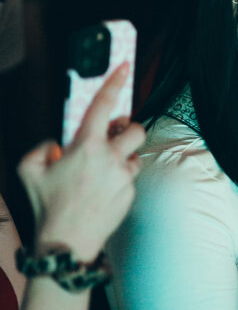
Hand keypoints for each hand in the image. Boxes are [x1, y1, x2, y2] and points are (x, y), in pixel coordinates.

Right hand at [17, 64, 144, 262]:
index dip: (115, 81)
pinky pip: (130, 178)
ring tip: (102, 169)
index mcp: (85, 146)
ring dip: (122, 157)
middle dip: (126, 129)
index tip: (124, 65)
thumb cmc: (47, 206)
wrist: (66, 244)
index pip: (103, 104)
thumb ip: (40, 147)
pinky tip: (101, 191)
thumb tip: (55, 143)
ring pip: (134, 155)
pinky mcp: (130, 194)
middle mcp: (109, 158)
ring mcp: (123, 177)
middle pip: (135, 129)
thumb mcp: (29, 170)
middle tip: (113, 135)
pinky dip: (118, 179)